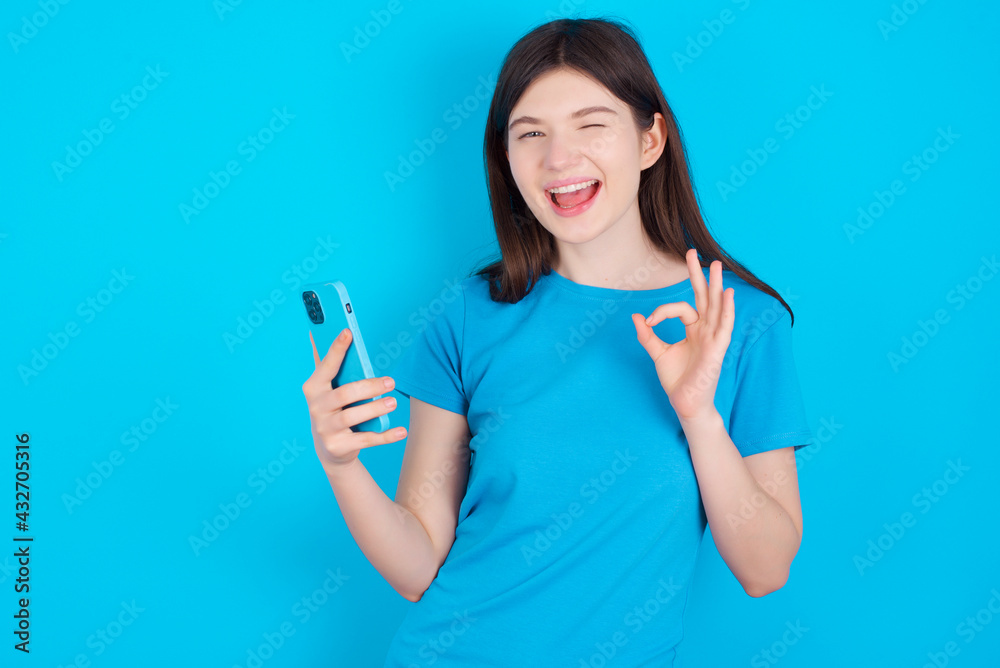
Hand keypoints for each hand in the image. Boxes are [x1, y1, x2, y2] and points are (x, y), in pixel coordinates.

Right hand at [301, 327, 406, 470]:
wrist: (330, 449)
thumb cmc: (333, 408)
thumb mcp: (326, 389)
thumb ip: (326, 364)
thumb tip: (316, 333)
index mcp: (314, 388)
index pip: (326, 366)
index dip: (336, 349)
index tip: (348, 332)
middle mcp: (317, 408)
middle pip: (344, 394)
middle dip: (369, 386)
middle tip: (391, 381)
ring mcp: (326, 429)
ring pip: (353, 417)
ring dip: (376, 409)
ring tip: (393, 402)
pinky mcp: (339, 446)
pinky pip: (366, 440)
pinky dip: (386, 436)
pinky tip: (402, 431)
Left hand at [631, 249, 734, 423]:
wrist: (685, 403)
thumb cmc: (676, 380)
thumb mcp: (658, 353)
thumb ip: (648, 335)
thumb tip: (636, 317)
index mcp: (695, 330)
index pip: (682, 308)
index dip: (662, 311)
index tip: (647, 321)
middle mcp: (706, 331)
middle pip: (705, 298)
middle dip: (699, 276)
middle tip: (692, 252)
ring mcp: (713, 339)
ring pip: (717, 307)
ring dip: (716, 286)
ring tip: (716, 265)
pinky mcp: (717, 350)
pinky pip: (724, 327)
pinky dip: (727, 310)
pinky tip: (727, 294)